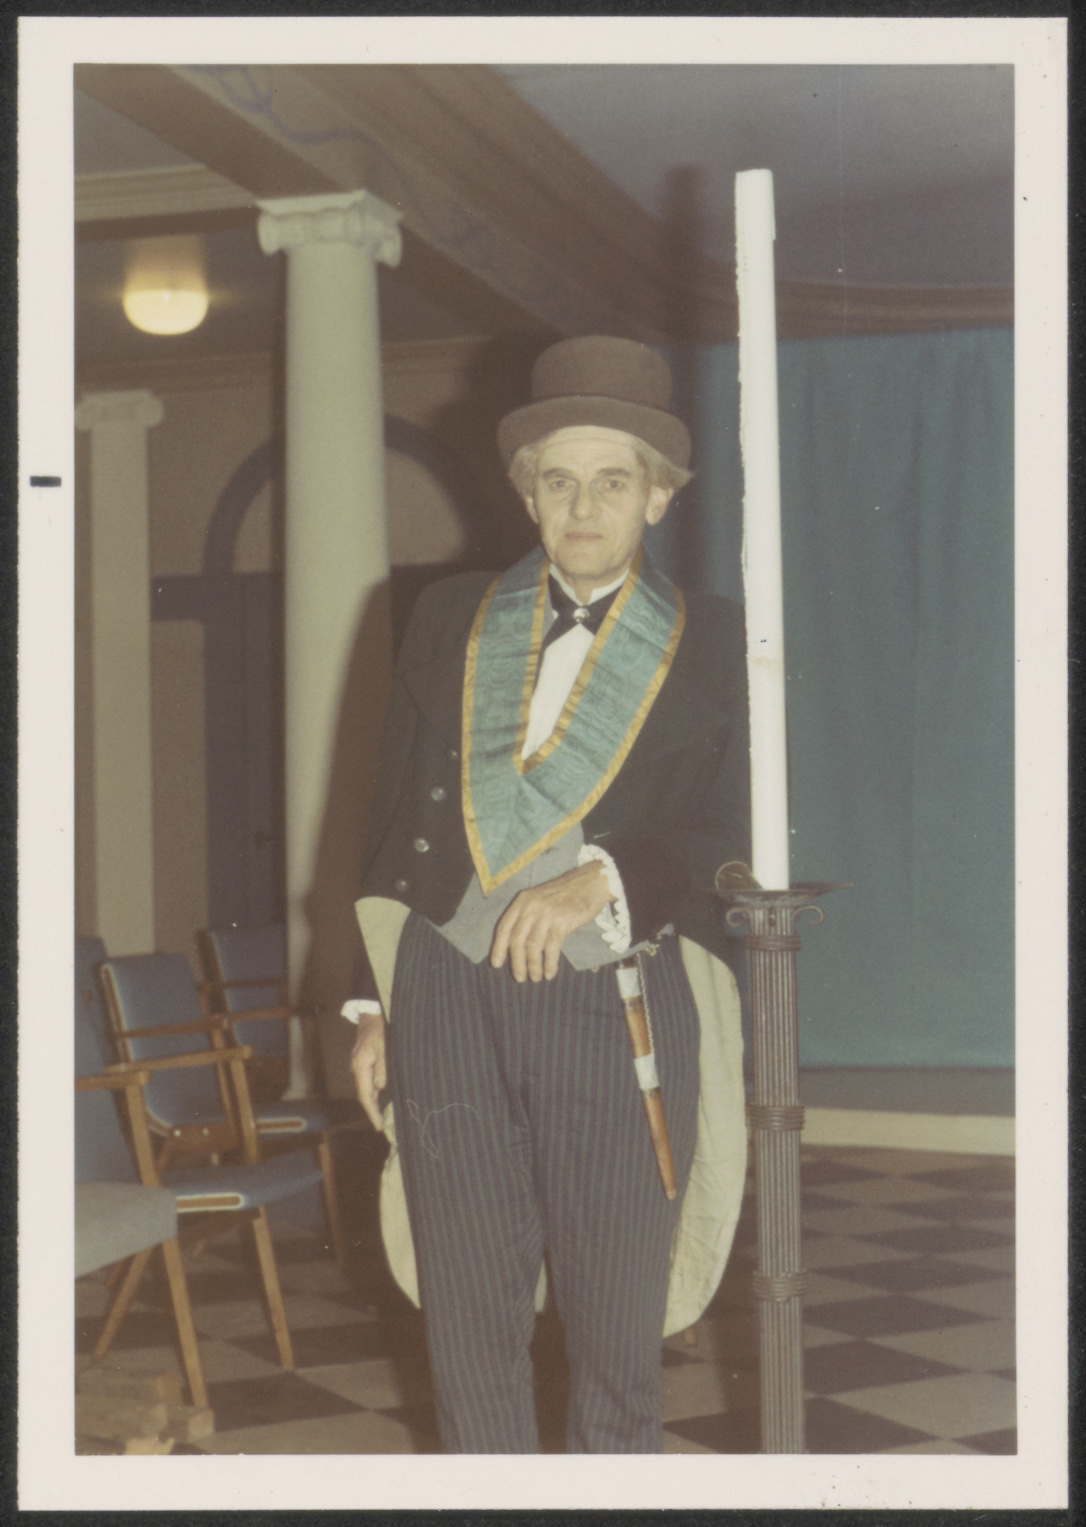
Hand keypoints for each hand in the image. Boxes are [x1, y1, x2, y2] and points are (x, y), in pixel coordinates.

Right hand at [349, 1010, 386, 1130]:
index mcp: (360, 1066)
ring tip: (383, 1116)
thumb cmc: (379, 1028)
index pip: (365, 1095)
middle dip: (373, 1110)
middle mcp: (357, 1068)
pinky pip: (369, 1080)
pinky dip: (375, 1091)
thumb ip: (383, 1067)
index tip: (378, 1125)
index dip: (372, 1111)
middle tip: (382, 1125)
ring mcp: (359, 1064)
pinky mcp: (364, 1061)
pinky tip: (382, 1097)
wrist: (371, 1013)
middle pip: (365, 1094)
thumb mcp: (384, 1047)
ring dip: (374, 1101)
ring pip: (367, 1088)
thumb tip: (381, 1087)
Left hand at [489, 862, 612, 981]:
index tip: (496, 964)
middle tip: (520, 978)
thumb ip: (526, 916)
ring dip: (533, 966)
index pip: (504, 928)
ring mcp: (546, 914)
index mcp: (522, 901)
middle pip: (517, 940)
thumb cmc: (564, 894)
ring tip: (536, 978)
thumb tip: (516, 946)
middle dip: (517, 963)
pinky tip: (549, 973)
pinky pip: (551, 948)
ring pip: (533, 947)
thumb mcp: (539, 899)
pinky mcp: (562, 922)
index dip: (498, 948)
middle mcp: (531, 907)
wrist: (590, 882)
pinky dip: (549, 964)